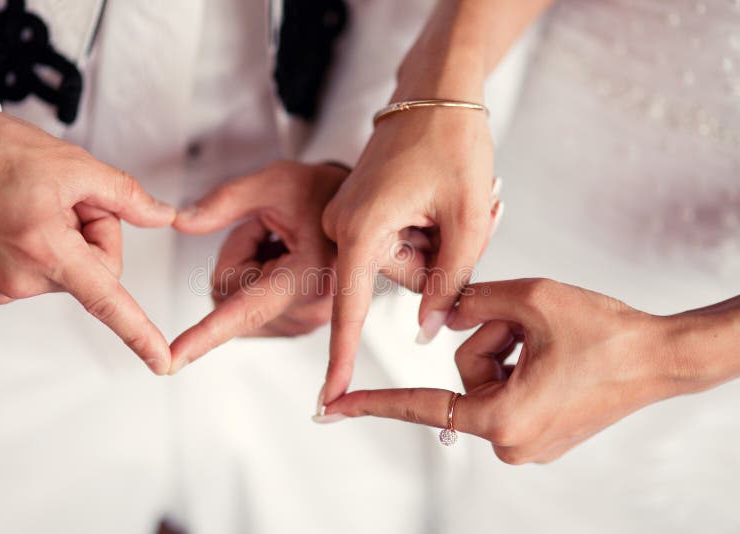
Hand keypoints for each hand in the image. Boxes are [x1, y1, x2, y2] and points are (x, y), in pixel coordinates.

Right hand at [0, 104, 175, 373]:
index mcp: (43, 247)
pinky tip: (26, 217)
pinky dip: (50, 247)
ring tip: (39, 205)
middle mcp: (20, 277)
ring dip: (71, 239)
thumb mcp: (75, 164)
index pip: (105, 301)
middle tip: (69, 200)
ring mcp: (3, 284)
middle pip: (100, 272)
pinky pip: (48, 272)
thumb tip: (162, 216)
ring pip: (74, 272)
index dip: (139, 333)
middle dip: (97, 234)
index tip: (160, 361)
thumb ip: (128, 197)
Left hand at [169, 161, 347, 371]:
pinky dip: (254, 283)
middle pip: (226, 294)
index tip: (173, 361)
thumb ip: (224, 201)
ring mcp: (305, 323)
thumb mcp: (274, 182)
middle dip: (237, 256)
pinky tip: (284, 264)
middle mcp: (311, 309)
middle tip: (273, 231)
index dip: (205, 335)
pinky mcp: (298, 328)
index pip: (245, 307)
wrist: (359, 213)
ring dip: (246, 269)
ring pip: (232, 303)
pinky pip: (246, 310)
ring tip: (285, 247)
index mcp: (308, 273)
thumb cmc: (321, 194)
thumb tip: (180, 222)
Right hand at [319, 108, 496, 405]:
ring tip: (456, 199)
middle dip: (436, 259)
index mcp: (363, 226)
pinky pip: (394, 241)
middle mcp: (344, 223)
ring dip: (434, 242)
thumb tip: (427, 329)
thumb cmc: (455, 144)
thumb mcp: (468, 218)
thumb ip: (450, 282)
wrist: (437, 93)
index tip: (328, 399)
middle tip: (465, 213)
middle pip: (395, 278)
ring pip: (399, 261)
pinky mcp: (360, 210)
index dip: (343, 356)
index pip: (350, 305)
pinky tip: (440, 200)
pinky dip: (424, 231)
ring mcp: (350, 216)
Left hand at [323, 278, 684, 463]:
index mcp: (504, 416)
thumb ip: (474, 300)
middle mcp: (512, 441)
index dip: (370, 404)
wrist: (660, 356)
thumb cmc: (605, 332)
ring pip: (482, 378)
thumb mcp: (530, 300)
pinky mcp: (538, 432)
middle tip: (532, 325)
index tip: (330, 409)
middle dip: (489, 338)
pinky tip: (551, 353)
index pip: (420, 404)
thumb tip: (443, 310)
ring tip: (547, 338)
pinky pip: (502, 388)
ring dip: (505, 347)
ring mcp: (526, 441)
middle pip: (463, 373)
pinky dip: (515, 361)